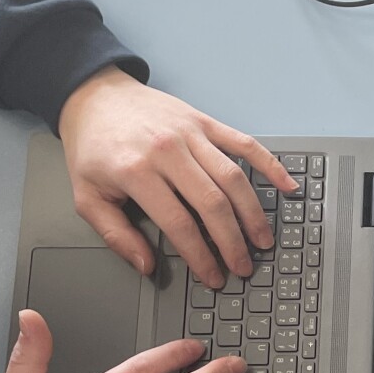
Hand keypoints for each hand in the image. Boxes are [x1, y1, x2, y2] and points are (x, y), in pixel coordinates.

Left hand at [58, 66, 297, 288]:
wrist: (94, 96)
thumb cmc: (93, 147)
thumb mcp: (87, 196)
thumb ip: (116, 235)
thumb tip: (146, 266)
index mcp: (136, 171)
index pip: (179, 224)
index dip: (200, 256)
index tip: (213, 275)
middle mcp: (168, 150)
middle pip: (213, 204)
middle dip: (233, 242)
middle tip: (244, 266)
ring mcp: (191, 134)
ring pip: (234, 178)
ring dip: (253, 214)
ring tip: (263, 239)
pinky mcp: (205, 122)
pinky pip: (245, 144)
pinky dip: (270, 165)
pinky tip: (286, 186)